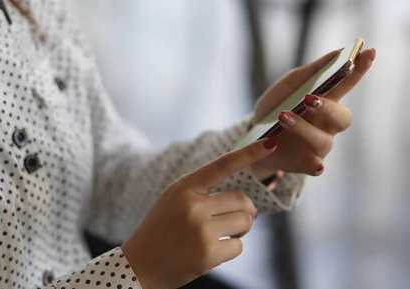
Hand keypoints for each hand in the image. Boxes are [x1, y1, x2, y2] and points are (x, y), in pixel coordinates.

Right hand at [121, 138, 277, 288]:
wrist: (138, 266)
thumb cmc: (161, 232)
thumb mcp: (174, 200)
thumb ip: (203, 193)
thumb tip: (245, 202)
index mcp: (184, 187)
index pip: (223, 165)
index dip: (249, 153)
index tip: (271, 143)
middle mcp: (193, 205)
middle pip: (242, 200)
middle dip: (246, 211)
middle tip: (234, 222)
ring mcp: (200, 229)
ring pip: (245, 221)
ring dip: (241, 230)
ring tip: (221, 236)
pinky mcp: (208, 253)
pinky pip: (238, 245)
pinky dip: (231, 248)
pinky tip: (213, 252)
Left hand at [252, 48, 375, 177]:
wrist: (253, 136)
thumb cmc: (276, 107)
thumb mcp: (288, 85)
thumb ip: (312, 71)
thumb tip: (339, 52)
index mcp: (326, 100)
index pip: (348, 83)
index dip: (360, 69)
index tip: (369, 52)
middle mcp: (328, 124)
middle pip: (342, 117)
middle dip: (328, 108)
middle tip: (309, 99)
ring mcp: (319, 145)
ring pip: (323, 140)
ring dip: (303, 128)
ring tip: (283, 117)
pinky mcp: (307, 163)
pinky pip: (316, 166)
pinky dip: (315, 165)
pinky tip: (315, 162)